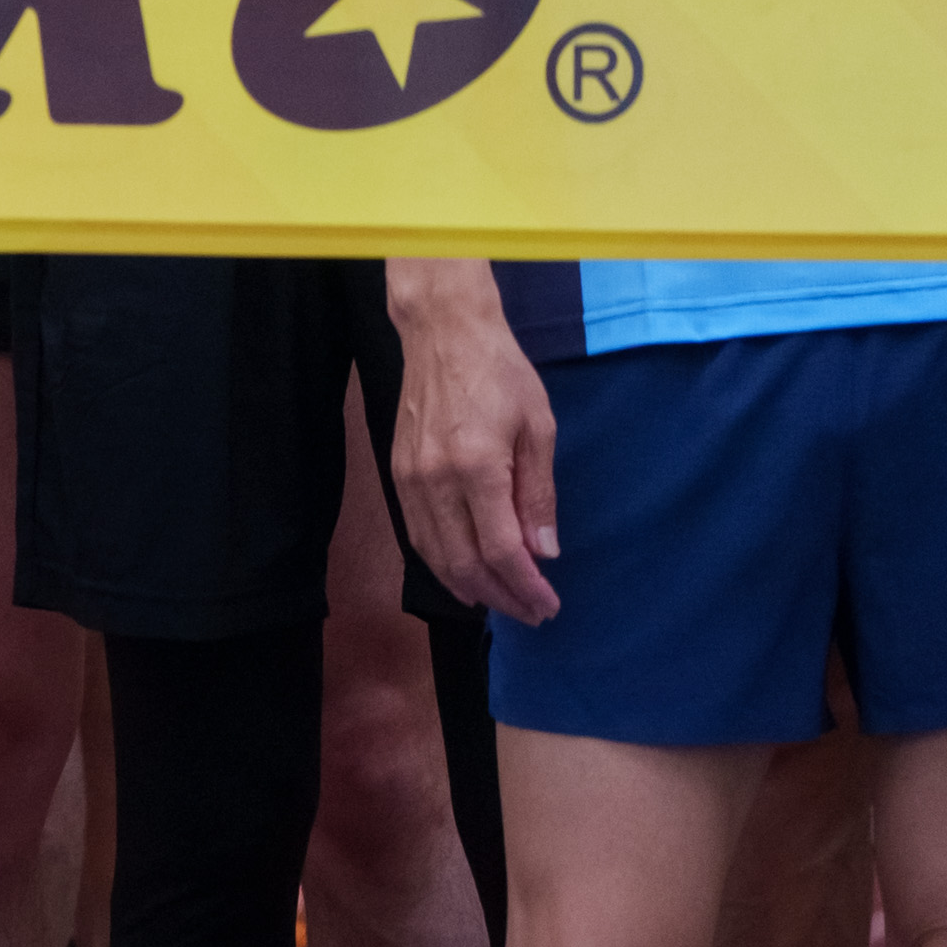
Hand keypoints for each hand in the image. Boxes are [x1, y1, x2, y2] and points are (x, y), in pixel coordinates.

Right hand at [385, 263, 560, 623]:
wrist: (443, 333)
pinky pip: (416, 532)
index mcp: (476, 466)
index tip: (549, 605)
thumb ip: (538, 494)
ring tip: (501, 602)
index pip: (499, 548)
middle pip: (464, 561)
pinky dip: (440, 562)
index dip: (525, 585)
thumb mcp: (538, 429)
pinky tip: (463, 573)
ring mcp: (410, 477)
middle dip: (500, 596)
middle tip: (531, 613)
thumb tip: (544, 552)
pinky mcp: (398, 471)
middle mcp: (434, 479)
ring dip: (469, 587)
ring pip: (434, 553)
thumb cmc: (500, 373)